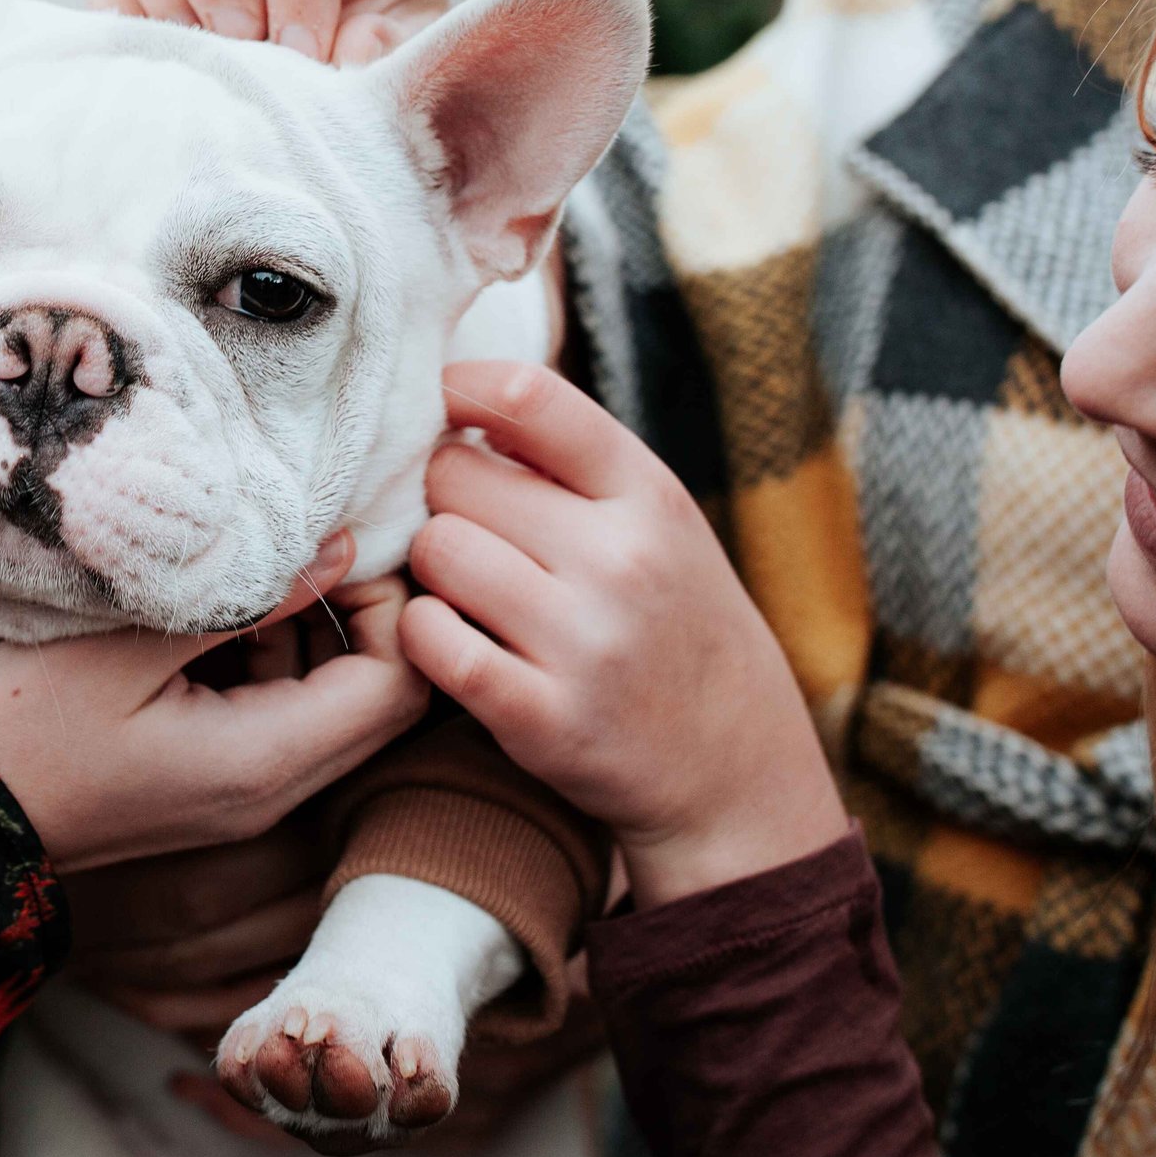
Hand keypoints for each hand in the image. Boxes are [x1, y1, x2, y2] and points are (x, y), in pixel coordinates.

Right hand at [0, 537, 431, 871]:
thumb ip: (246, 595)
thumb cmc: (20, 723)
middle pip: (379, 699)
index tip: (343, 545)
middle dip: (359, 613)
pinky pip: (278, 712)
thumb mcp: (129, 639)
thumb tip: (341, 546)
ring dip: (310, 631)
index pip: (398, 687)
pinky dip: (268, 656)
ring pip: (331, 702)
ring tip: (246, 564)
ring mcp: (244, 793)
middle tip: (305, 541)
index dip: (395, 609)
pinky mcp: (213, 781)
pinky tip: (211, 608)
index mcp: (263, 764)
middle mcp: (272, 793)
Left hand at [400, 363, 849, 908]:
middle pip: (455, 475)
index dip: (459, 391)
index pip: (529, 398)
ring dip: (430, 567)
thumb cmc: (673, 623)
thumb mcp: (658, 522)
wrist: (734, 768)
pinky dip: (421, 633)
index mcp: (650, 496)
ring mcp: (583, 642)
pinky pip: (431, 641)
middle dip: (442, 495)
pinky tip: (447, 637)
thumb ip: (572, 459)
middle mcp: (621, 560)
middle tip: (466, 527)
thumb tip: (462, 388)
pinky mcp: (542, 719)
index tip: (440, 409)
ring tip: (463, 588)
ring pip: (435, 550)